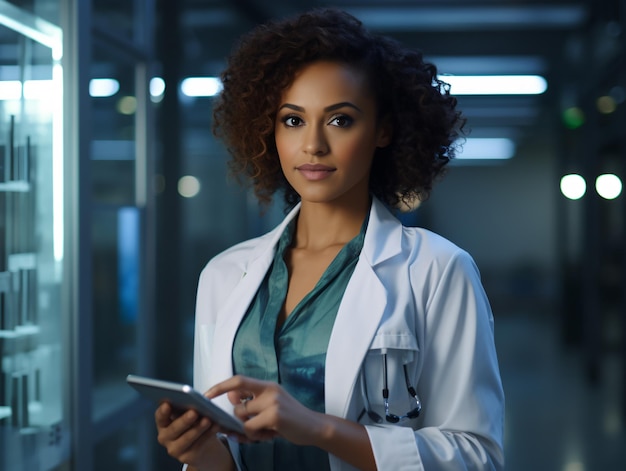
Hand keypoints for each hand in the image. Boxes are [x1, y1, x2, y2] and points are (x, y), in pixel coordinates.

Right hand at [154, 401, 234, 470]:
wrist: (200, 444)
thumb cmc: (192, 423)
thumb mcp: (186, 414)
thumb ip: (185, 408)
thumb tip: (194, 400)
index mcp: (163, 423)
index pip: (160, 416)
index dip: (163, 411)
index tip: (167, 404)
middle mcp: (165, 437)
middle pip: (173, 429)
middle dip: (184, 420)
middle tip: (194, 412)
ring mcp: (174, 449)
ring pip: (187, 438)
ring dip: (198, 428)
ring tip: (207, 420)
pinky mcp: (186, 457)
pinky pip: (199, 445)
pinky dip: (208, 434)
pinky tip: (215, 426)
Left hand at [207, 375, 323, 444]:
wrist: (314, 427)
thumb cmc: (290, 417)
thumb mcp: (271, 403)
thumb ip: (252, 400)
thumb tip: (231, 398)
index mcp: (267, 385)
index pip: (238, 380)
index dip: (220, 386)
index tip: (206, 395)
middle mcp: (269, 390)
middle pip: (237, 405)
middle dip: (239, 420)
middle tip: (250, 428)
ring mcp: (272, 402)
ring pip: (243, 418)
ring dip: (249, 430)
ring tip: (264, 432)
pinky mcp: (275, 416)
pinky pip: (251, 428)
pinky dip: (255, 435)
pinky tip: (269, 436)